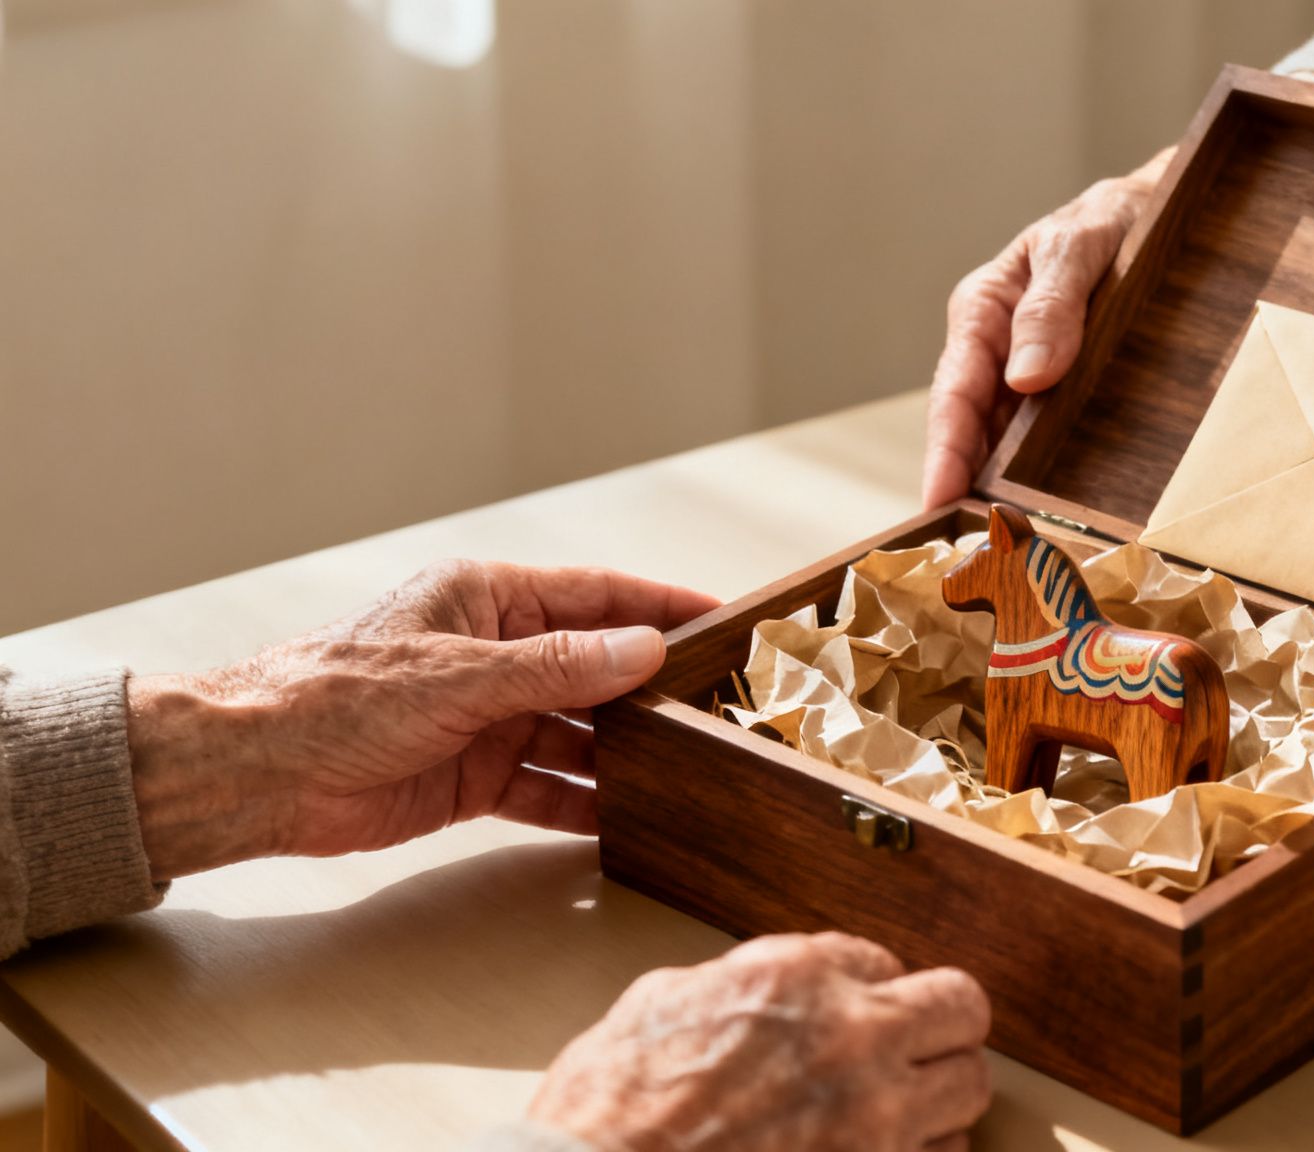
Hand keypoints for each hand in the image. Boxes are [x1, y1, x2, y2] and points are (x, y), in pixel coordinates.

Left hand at [125, 561, 717, 878]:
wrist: (255, 775)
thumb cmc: (333, 696)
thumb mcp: (459, 674)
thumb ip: (557, 667)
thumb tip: (641, 649)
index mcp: (487, 600)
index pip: (596, 596)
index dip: (660, 607)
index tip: (722, 618)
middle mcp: (495, 655)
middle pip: (596, 669)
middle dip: (653, 689)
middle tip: (721, 706)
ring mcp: (488, 719)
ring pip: (579, 734)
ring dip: (626, 752)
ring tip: (689, 766)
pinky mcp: (474, 777)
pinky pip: (548, 789)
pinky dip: (585, 805)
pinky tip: (629, 818)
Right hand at [528, 933, 992, 1151]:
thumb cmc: (611, 1112)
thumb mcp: (662, 1004)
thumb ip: (734, 985)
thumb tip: (760, 993)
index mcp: (794, 978)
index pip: (881, 958)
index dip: (866, 987)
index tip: (856, 1008)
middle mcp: (851, 1036)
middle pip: (961, 1005)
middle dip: (940, 1021)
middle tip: (916, 1041)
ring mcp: (873, 1115)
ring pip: (969, 1084)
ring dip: (940, 1091)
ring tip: (906, 1103)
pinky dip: (923, 1151)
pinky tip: (888, 1150)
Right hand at [919, 73, 1313, 509]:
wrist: (1170, 215)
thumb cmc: (1117, 218)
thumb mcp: (1082, 245)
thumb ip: (1053, 303)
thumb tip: (1026, 377)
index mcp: (985, 312)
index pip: (955, 392)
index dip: (943, 452)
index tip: (938, 502)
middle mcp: (1002, 356)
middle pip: (973, 435)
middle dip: (969, 493)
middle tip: (976, 552)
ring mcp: (1037, 384)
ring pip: (1011, 451)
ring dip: (1010, 499)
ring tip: (1017, 556)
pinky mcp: (1074, 403)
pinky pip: (1054, 449)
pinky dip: (1051, 485)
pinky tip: (1063, 524)